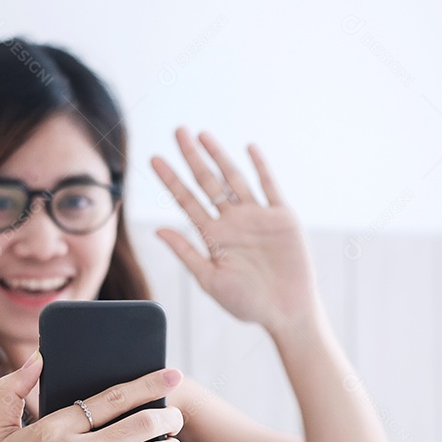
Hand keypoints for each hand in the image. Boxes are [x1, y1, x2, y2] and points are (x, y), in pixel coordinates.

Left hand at [151, 127, 320, 333]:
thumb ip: (186, 253)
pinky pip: (269, 186)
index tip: (154, 159)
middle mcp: (233, 222)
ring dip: (219, 156)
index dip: (171, 180)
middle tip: (178, 131)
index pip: (187, 201)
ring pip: (234, 179)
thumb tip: (158, 230)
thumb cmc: (248, 303)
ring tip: (203, 135)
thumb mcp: (210, 280)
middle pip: (208, 182)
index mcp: (214, 236)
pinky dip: (260, 167)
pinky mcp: (281, 217)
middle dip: (192, 157)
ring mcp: (257, 217)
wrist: (286, 311)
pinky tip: (248, 148)